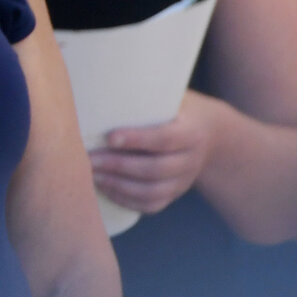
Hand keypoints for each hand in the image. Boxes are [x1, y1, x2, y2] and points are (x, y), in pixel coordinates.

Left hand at [93, 90, 222, 214]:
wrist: (208, 132)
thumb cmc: (175, 109)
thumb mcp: (169, 99)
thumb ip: (144, 99)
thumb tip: (100, 91)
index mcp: (192, 132)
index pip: (165, 139)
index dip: (137, 140)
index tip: (109, 137)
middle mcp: (191, 159)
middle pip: (155, 169)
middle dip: (119, 166)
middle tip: (88, 159)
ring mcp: (184, 180)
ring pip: (152, 191)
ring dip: (118, 185)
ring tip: (91, 174)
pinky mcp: (174, 193)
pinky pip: (151, 205)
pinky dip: (126, 200)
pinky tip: (104, 188)